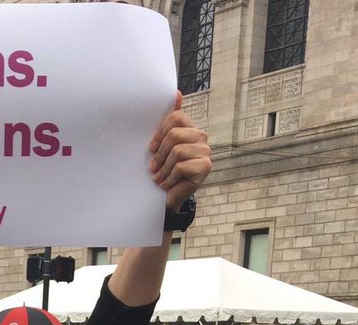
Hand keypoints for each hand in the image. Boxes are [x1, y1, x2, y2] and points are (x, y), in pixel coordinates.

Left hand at [149, 92, 211, 210]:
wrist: (168, 198)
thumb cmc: (164, 170)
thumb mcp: (162, 145)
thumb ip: (168, 122)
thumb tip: (177, 92)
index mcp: (191, 129)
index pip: (175, 117)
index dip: (160, 132)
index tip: (151, 148)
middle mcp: (201, 137)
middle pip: (174, 134)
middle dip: (160, 153)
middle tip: (153, 167)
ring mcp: (206, 152)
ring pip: (177, 151)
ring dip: (163, 168)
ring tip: (159, 178)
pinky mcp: (205, 167)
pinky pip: (181, 167)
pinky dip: (170, 178)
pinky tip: (166, 184)